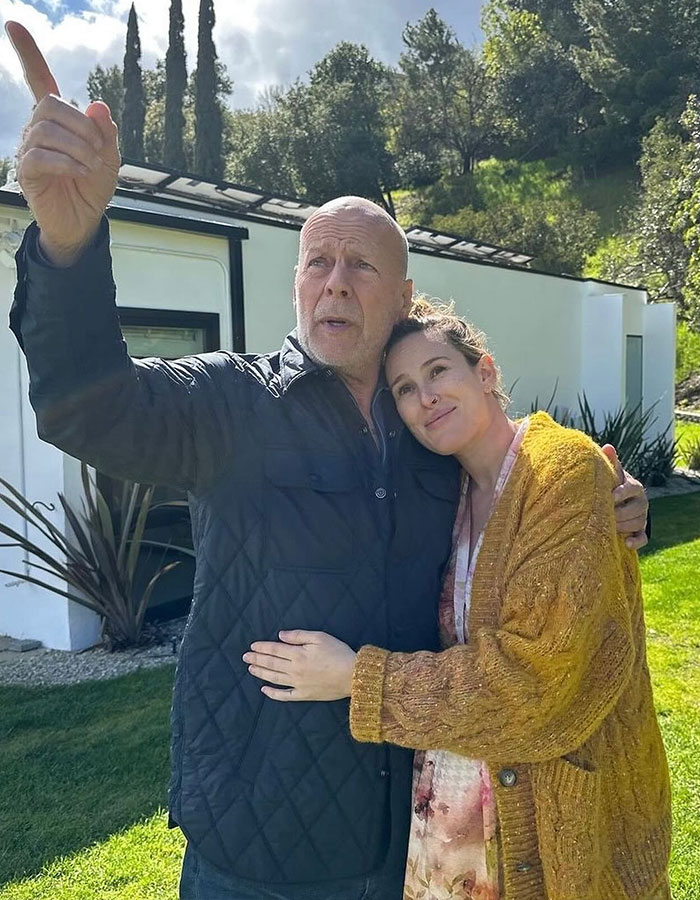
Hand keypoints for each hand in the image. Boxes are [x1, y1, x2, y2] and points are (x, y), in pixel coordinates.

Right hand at [6, 21, 120, 265]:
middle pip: (50, 104)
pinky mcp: (27, 172)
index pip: (39, 79)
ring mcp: (29, 149)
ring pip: (47, 130)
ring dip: (78, 148)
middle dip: (81, 126)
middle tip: (98, 151)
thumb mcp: (109, 156)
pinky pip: (40, 156)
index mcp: (57, 119)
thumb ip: (104, 131)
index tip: (12, 24)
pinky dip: (66, 163)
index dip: (27, 53)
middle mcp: (38, 128)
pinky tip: (79, 172)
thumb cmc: (94, 185)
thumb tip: (97, 105)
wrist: (85, 220)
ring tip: (91, 166)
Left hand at [243, 630, 356, 701]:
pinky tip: (264, 690)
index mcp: (298, 654)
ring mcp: (298, 684)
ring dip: (261, 673)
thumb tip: (280, 635)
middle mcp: (295, 670)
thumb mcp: (320, 637)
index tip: (252, 646)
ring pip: (274, 678)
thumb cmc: (338, 653)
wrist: (353, 675)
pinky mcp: (304, 695)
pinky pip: (284, 695)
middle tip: (245, 657)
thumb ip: (298, 636)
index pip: (275, 650)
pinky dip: (272, 693)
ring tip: (251, 669)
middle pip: (271, 663)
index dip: (262, 647)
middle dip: (257, 659)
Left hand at [601, 444, 648, 549]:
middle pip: (636, 509)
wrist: (617, 502)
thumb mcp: (611, 474)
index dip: (622, 493)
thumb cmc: (611, 485)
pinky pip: (643, 538)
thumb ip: (610, 463)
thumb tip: (607, 446)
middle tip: (604, 515)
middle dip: (619, 513)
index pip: (632, 488)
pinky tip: (627, 543)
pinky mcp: (641, 531)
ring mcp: (642, 517)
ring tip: (608, 526)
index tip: (610, 496)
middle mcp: (641, 502)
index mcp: (634, 486)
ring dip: (623, 526)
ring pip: (637, 523)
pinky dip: (636, 541)